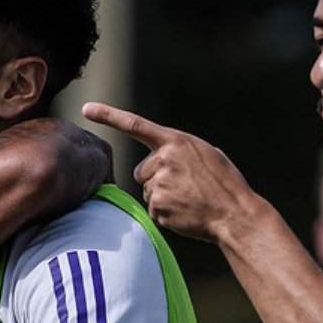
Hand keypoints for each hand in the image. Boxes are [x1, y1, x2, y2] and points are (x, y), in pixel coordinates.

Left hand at [81, 103, 252, 241]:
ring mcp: (159, 183)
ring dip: (162, 196)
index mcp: (176, 141)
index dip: (109, 116)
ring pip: (147, 190)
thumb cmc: (224, 183)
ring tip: (188, 199)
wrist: (235, 213)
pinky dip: (166, 213)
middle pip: (142, 170)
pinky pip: (153, 209)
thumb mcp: (206, 154)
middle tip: (184, 186)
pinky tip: (186, 212)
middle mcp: (164, 159)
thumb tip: (161, 158)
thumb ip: (179, 151)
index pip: (136, 125)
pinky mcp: (158, 206)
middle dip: (156, 178)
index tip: (86, 109)